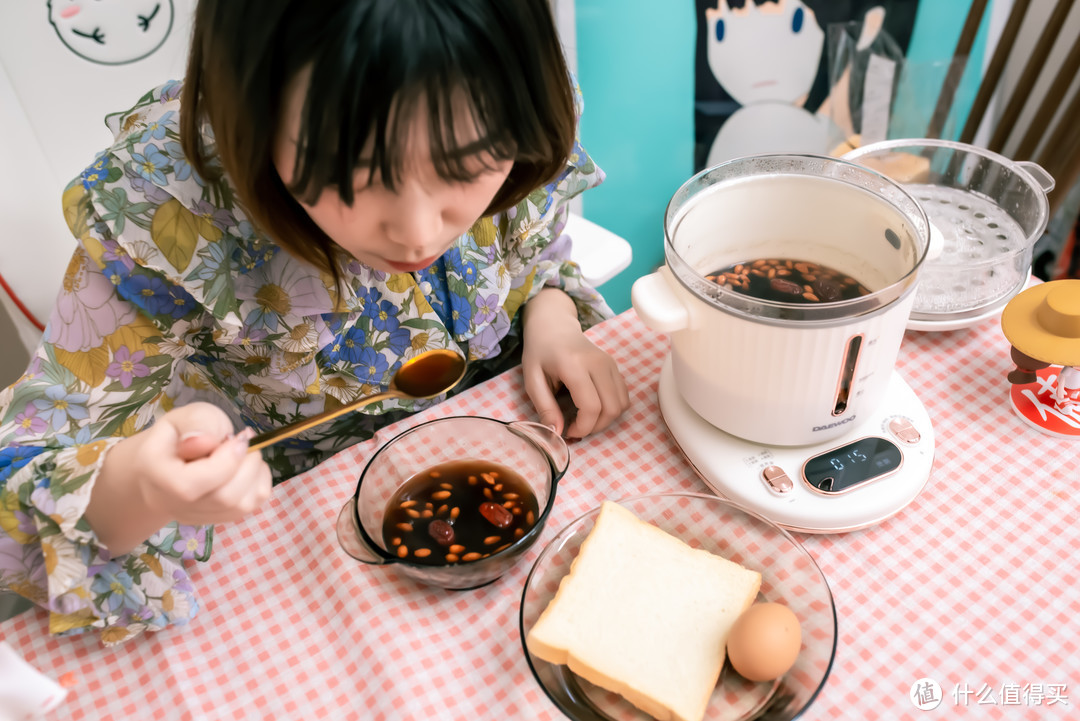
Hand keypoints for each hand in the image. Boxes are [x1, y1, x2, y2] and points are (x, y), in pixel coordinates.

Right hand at [89, 402, 272, 553]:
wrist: (168, 461)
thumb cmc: (178, 435)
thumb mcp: (183, 416)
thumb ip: (196, 423)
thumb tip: (206, 441)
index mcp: (157, 476)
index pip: (189, 485)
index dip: (224, 462)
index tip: (238, 437)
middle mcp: (174, 504)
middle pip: (223, 498)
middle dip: (246, 464)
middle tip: (242, 441)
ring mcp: (198, 516)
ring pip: (242, 505)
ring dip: (255, 471)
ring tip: (244, 452)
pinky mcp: (219, 518)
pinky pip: (252, 504)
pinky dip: (259, 480)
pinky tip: (246, 466)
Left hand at [522, 289, 628, 436]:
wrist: (554, 326)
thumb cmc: (540, 353)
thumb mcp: (532, 380)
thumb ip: (544, 407)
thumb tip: (557, 432)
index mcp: (574, 365)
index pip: (591, 406)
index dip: (583, 427)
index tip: (568, 432)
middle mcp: (598, 363)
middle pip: (611, 408)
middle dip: (595, 427)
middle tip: (576, 428)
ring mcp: (610, 364)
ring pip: (621, 405)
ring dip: (605, 420)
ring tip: (585, 419)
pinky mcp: (615, 366)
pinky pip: (623, 397)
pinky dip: (612, 409)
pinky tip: (594, 408)